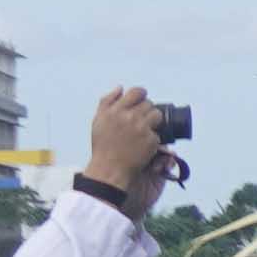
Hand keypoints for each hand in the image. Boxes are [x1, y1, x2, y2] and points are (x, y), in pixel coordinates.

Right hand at [79, 87, 168, 206]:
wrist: (109, 168)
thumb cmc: (103, 145)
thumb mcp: (99, 121)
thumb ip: (107, 102)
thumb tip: (120, 88)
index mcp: (115, 110)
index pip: (137, 92)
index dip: (141, 95)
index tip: (140, 102)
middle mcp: (129, 117)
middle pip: (149, 104)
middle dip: (146, 111)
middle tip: (140, 120)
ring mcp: (142, 128)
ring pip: (157, 116)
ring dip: (153, 122)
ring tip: (144, 130)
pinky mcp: (151, 140)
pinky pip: (157, 133)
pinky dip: (152, 138)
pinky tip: (143, 144)